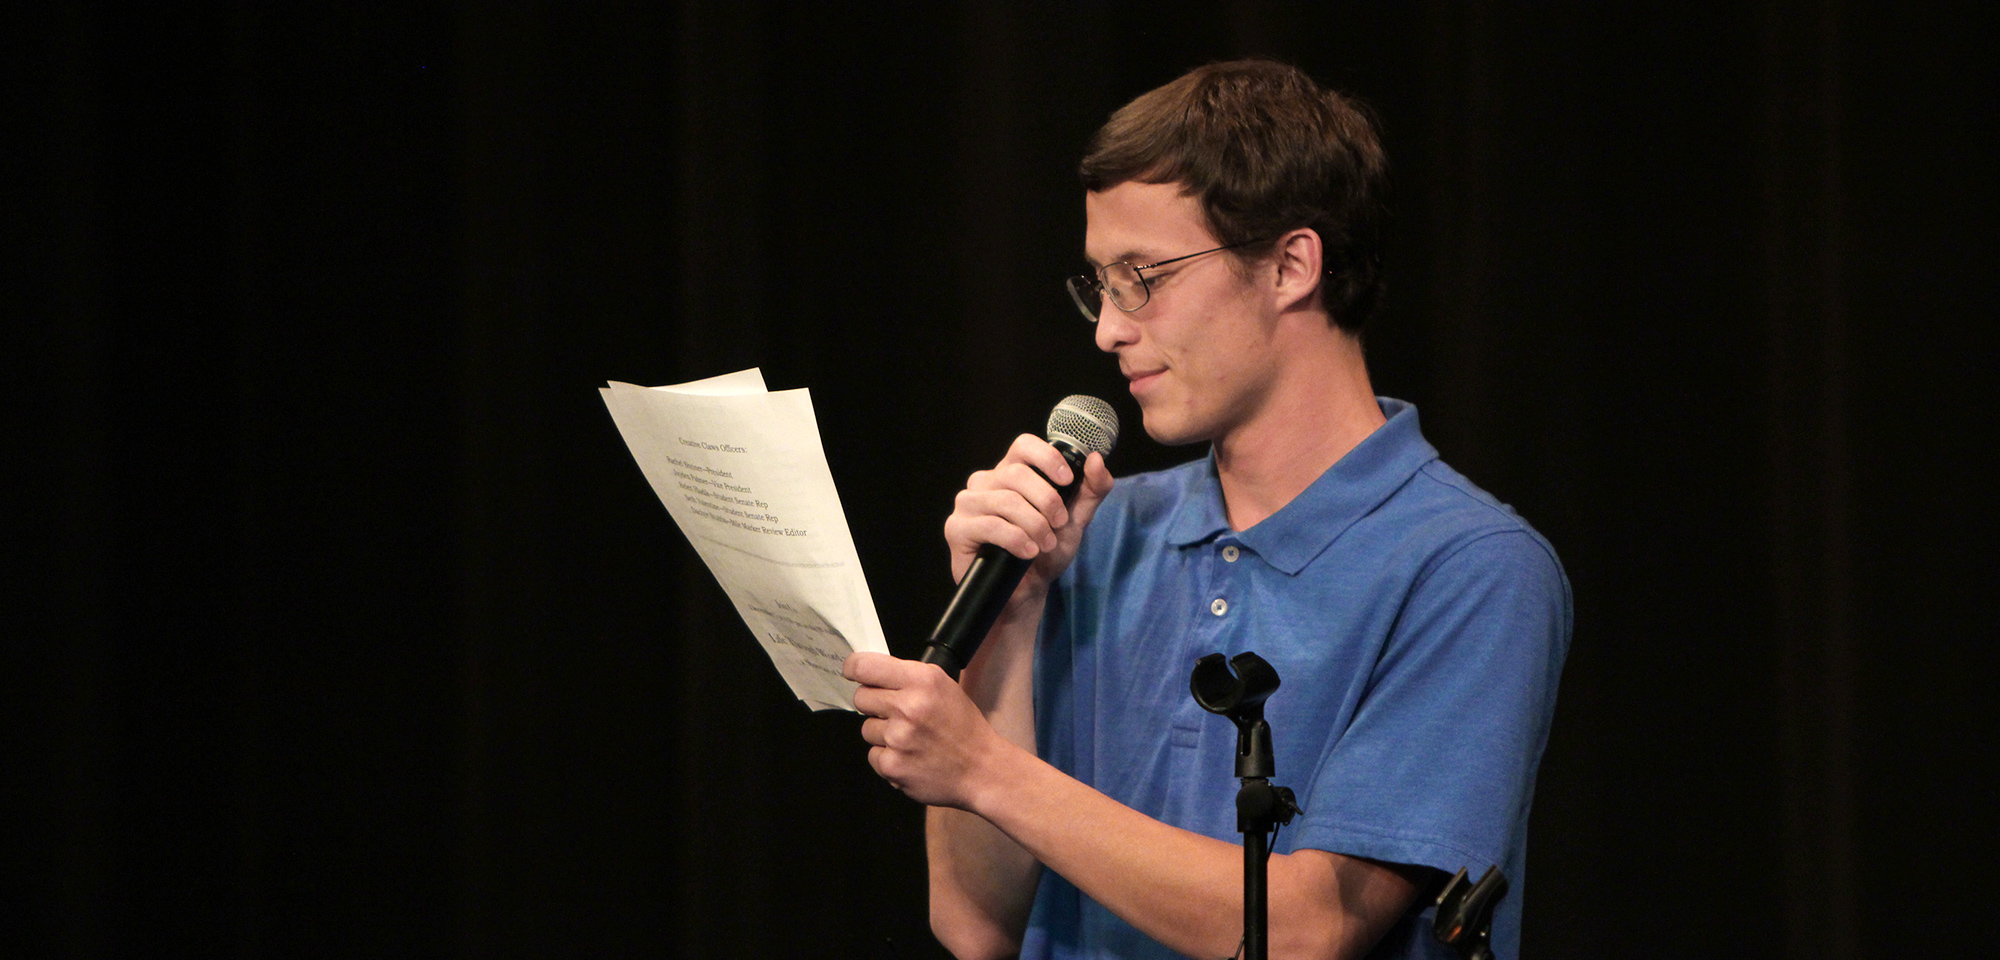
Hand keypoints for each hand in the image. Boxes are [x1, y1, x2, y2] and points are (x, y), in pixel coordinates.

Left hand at [845, 651, 1022, 808]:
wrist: (981, 769)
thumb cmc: (962, 726)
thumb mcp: (943, 686)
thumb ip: (907, 677)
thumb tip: (869, 673)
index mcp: (921, 680)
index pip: (864, 666)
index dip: (854, 668)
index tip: (853, 672)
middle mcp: (907, 706)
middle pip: (860, 697)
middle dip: (874, 704)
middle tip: (897, 713)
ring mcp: (898, 738)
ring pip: (866, 728)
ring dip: (883, 734)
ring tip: (910, 738)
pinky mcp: (892, 765)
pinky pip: (873, 755)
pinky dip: (888, 757)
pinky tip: (910, 756)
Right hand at [943, 435, 1114, 596]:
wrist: (1027, 592)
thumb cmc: (1046, 551)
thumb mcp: (1076, 520)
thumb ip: (1091, 490)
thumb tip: (1096, 459)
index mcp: (1011, 472)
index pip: (1024, 445)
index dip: (1047, 458)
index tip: (1066, 481)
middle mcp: (985, 482)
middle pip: (1017, 474)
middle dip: (1047, 501)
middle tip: (1059, 525)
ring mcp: (968, 503)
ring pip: (1006, 500)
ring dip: (1034, 524)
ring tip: (1045, 544)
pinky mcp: (956, 528)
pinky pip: (990, 525)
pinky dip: (1016, 539)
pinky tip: (1027, 552)